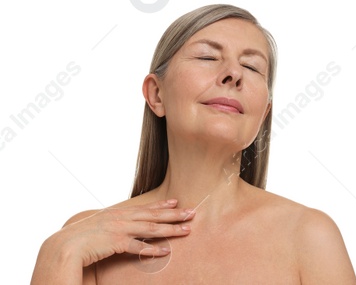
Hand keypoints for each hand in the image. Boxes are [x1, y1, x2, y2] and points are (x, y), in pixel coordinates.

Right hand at [33, 199, 192, 282]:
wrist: (64, 246)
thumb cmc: (80, 238)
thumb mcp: (97, 225)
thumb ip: (112, 223)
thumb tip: (121, 227)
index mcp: (116, 213)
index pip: (144, 207)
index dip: (161, 205)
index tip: (177, 201)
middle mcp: (120, 218)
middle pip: (153, 216)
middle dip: (174, 214)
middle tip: (193, 212)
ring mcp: (119, 229)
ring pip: (151, 229)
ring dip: (171, 230)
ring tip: (187, 230)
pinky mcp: (116, 242)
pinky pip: (138, 246)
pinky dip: (153, 249)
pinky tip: (166, 251)